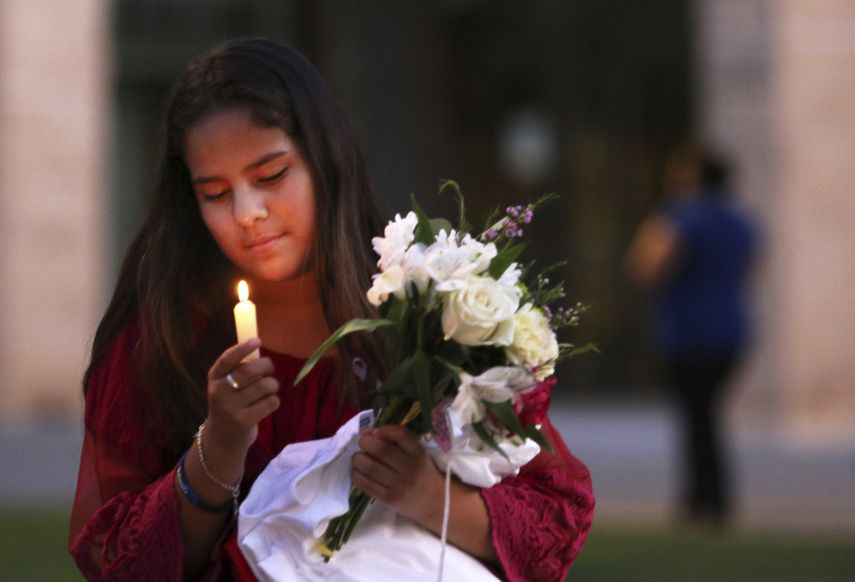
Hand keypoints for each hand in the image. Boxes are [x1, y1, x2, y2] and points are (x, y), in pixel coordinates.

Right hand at [204, 338, 279, 457]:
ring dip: (273, 385)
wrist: (221, 439)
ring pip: (264, 386)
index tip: (257, 341)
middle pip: (250, 370)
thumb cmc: (229, 405)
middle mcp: (219, 392)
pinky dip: (274, 401)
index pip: (227, 359)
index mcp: (214, 378)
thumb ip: (236, 369)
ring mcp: (231, 408)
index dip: (243, 348)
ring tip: (269, 389)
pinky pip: (270, 402)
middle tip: (270, 369)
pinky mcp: (244, 421)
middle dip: (267, 365)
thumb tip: (257, 345)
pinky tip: (268, 404)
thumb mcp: (224, 386)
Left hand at [351, 425, 443, 523]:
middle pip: (380, 449)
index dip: (382, 430)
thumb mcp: (416, 452)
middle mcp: (409, 468)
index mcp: (418, 453)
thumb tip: (367, 432)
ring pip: (369, 466)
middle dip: (365, 443)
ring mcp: (398, 485)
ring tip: (358, 458)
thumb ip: (396, 438)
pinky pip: (365, 484)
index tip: (374, 432)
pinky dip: (356, 474)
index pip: (400, 434)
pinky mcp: (388, 499)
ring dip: (357, 459)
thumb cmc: (421, 471)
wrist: (434, 501)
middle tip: (363, 444)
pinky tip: (358, 471)